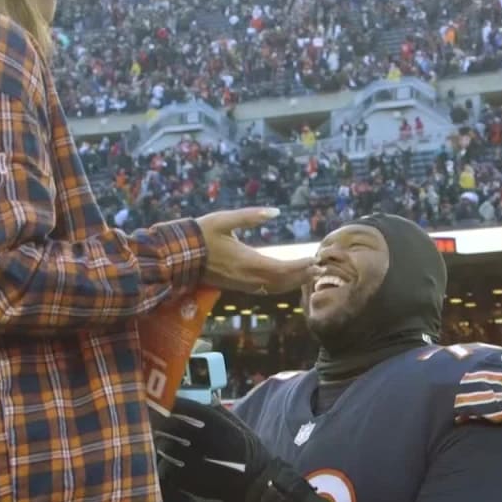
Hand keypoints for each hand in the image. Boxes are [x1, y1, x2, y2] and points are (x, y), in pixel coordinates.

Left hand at [153, 399, 349, 501]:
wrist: (260, 495)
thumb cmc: (254, 460)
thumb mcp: (243, 431)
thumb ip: (223, 414)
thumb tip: (207, 397)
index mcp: (221, 427)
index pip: (187, 407)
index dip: (172, 402)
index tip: (163, 399)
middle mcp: (206, 443)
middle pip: (171, 426)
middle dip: (160, 421)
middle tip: (152, 418)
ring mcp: (196, 464)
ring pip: (165, 447)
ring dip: (159, 443)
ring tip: (156, 440)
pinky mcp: (189, 484)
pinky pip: (167, 469)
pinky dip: (164, 465)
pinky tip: (165, 463)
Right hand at [195, 208, 320, 294]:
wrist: (180, 255)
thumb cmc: (201, 234)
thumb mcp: (225, 219)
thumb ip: (251, 215)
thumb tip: (276, 211)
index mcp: (247, 260)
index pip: (282, 268)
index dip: (301, 266)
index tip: (315, 259)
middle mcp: (248, 277)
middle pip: (283, 282)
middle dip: (303, 275)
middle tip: (321, 268)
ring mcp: (243, 284)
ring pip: (275, 288)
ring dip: (294, 283)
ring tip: (311, 274)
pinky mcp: (238, 286)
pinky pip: (265, 290)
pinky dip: (281, 286)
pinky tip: (288, 280)